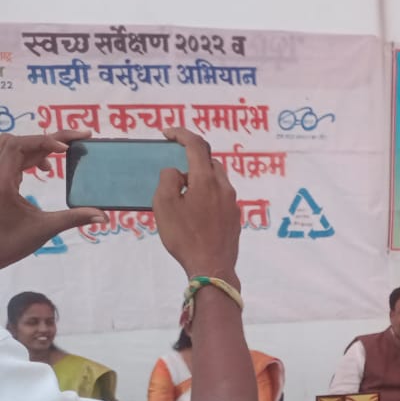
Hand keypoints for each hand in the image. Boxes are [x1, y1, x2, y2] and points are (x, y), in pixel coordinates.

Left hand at [0, 130, 105, 269]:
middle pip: (16, 141)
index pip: (19, 145)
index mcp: (2, 180)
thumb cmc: (8, 244)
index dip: (45, 141)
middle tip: (75, 143)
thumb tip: (103, 216)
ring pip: (9, 145)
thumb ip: (73, 218)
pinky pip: (8, 157)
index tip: (68, 148)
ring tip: (58, 155)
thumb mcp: (43, 230)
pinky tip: (44, 169)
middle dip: (45, 140)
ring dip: (33, 146)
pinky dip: (27, 156)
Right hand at [153, 128, 241, 284]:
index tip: (167, 133)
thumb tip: (176, 171)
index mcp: (206, 180)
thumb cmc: (185, 237)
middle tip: (173, 164)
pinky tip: (195, 209)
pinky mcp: (235, 217)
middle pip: (209, 161)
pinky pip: (220, 196)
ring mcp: (232, 203)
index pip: (196, 145)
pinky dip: (207, 193)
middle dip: (191, 157)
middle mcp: (224, 187)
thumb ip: (168, 180)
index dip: (181, 134)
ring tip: (182, 190)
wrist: (212, 267)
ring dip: (199, 176)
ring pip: (217, 178)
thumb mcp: (164, 205)